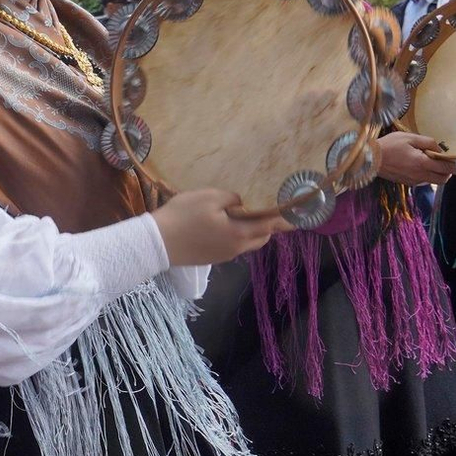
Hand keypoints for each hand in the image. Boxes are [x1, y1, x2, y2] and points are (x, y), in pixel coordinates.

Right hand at [152, 188, 287, 265]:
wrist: (155, 244)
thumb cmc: (183, 217)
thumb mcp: (208, 197)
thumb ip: (232, 198)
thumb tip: (242, 203)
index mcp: (240, 234)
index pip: (271, 226)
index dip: (286, 219)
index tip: (299, 215)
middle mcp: (236, 248)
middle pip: (261, 237)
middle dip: (269, 225)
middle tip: (271, 208)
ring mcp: (224, 255)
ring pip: (247, 243)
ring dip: (252, 230)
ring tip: (247, 213)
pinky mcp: (212, 257)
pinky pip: (234, 245)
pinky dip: (238, 234)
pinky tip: (226, 222)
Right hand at [375, 131, 455, 185]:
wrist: (370, 159)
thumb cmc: (389, 145)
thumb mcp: (410, 137)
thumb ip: (428, 143)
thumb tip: (439, 149)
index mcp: (422, 163)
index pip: (446, 168)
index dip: (455, 165)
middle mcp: (420, 176)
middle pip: (443, 180)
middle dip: (447, 172)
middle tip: (443, 160)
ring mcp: (413, 181)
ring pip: (433, 181)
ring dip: (436, 173)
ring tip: (428, 160)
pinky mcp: (407, 183)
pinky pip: (423, 180)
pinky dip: (426, 174)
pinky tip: (417, 164)